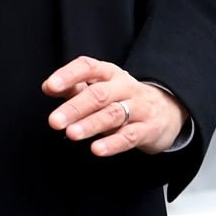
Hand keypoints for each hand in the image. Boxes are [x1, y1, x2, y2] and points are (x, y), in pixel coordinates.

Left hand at [42, 56, 188, 156]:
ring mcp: (138, 107)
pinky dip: (113, 143)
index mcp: (109, 73)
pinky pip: (130, 136)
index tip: (50, 86)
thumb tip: (48, 87)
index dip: (68, 75)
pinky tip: (97, 149)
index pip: (88, 67)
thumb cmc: (124, 98)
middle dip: (75, 107)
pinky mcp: (148, 129)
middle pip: (98, 94)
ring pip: (113, 114)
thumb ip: (75, 87)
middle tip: (54, 120)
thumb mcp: (102, 87)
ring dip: (90, 125)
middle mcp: (124, 87)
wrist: (167, 110)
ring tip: (71, 134)